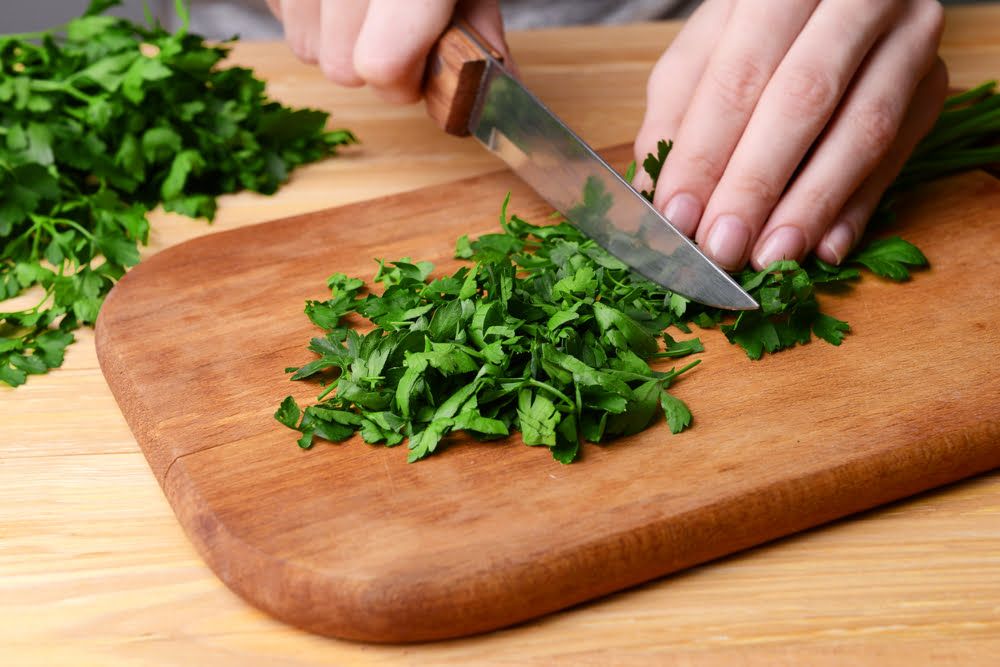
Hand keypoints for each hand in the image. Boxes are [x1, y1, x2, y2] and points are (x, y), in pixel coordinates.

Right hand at [266, 0, 509, 103]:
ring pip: (306, 47)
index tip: (420, 66)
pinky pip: (280, 12)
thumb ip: (479, 29)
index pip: (380, 66)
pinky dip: (308, 10)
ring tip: (364, 3)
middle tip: (395, 29)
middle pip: (339, 68)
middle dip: (371, 62)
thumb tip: (499, 90)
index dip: (403, 80)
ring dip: (336, 38)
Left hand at [634, 0, 947, 270]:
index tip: (678, 216)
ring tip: (770, 256)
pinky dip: (858, 207)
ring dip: (811, 205)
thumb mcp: (704, 52)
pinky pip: (898, 153)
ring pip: (863, 129)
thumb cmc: (755, 30)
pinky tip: (825, 247)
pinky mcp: (934, 85)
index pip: (739, 75)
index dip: (705, 152)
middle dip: (756, 184)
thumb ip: (677, 115)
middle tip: (722, 246)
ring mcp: (907, 39)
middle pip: (803, 100)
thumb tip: (656, 197)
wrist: (836, 0)